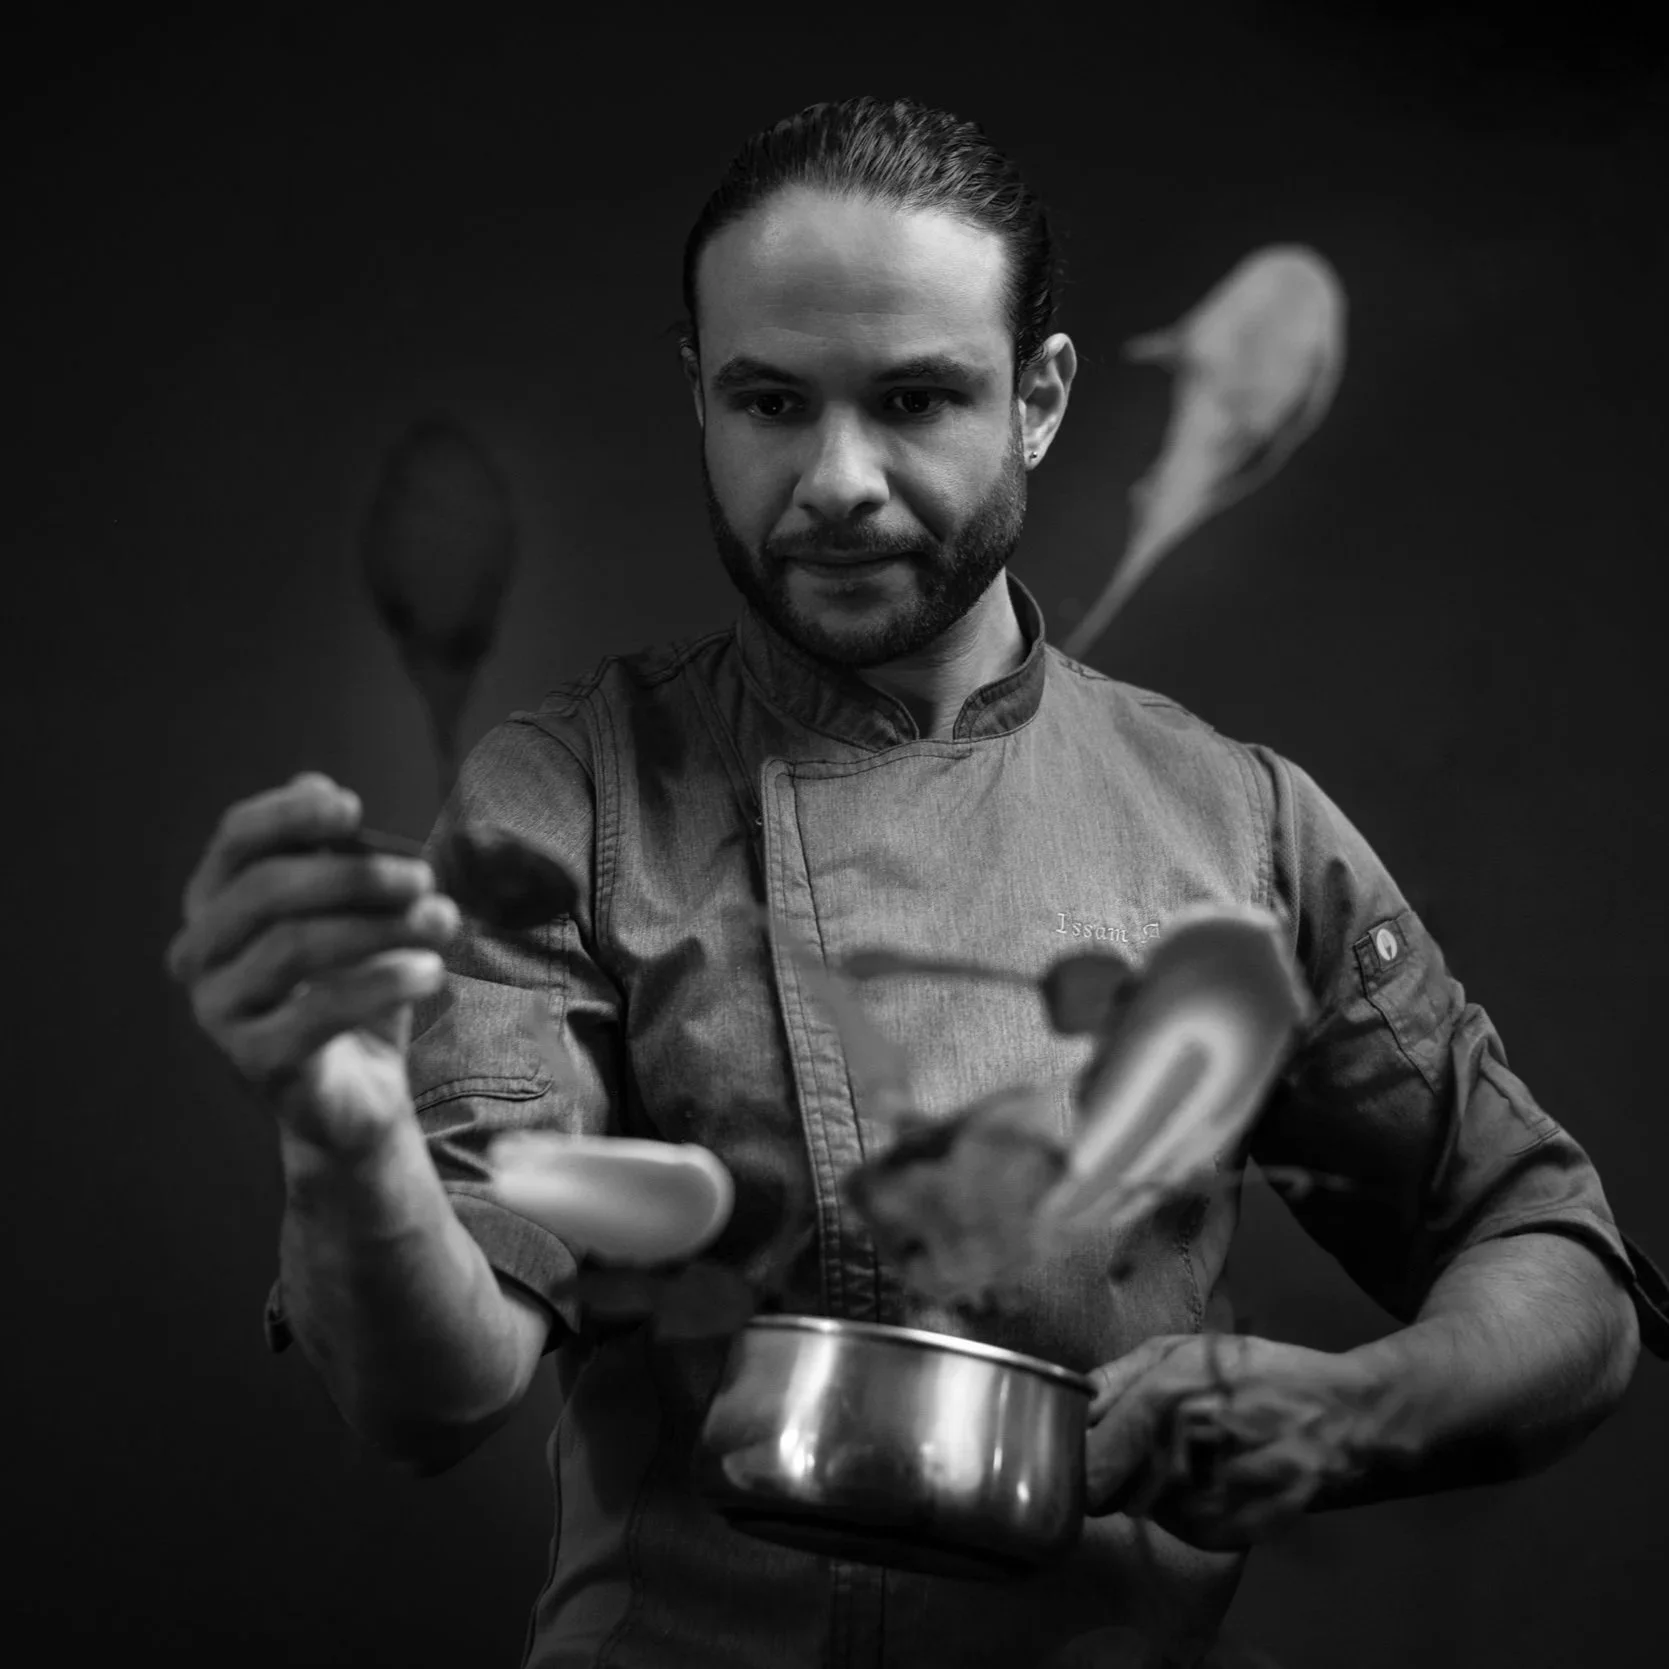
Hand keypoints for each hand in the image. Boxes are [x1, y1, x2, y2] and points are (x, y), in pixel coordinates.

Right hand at [165, 772, 458, 1155]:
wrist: (356, 1091)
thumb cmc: (352, 986)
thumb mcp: (350, 914)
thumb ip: (333, 854)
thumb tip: (316, 783)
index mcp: (215, 904)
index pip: (235, 841)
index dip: (288, 814)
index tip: (352, 806)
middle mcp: (199, 954)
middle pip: (267, 890)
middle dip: (354, 876)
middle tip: (425, 877)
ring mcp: (218, 1010)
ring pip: (294, 947)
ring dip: (381, 926)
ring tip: (444, 922)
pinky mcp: (253, 1061)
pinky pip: (317, 1012)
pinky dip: (383, 983)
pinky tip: (431, 972)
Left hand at [1085, 1332, 1385, 1551]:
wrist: (1348, 1422)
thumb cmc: (1260, 1374)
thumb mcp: (1187, 1349)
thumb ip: (1119, 1375)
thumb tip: (1071, 1401)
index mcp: (1159, 1404)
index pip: (1084, 1462)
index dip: (1075, 1456)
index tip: (1080, 1444)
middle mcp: (1175, 1461)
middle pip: (1105, 1491)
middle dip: (1110, 1470)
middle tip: (1138, 1447)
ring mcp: (1201, 1507)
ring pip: (1140, 1507)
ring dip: (1149, 1486)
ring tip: (1191, 1454)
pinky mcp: (1226, 1536)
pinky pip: (1178, 1525)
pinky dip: (1185, 1506)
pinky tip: (1216, 1476)